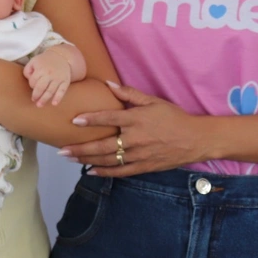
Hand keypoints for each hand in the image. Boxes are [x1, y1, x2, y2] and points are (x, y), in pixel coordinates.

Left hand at [24, 49, 72, 106]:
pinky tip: (54, 104)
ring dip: (44, 99)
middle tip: (34, 101)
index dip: (31, 85)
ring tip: (39, 105)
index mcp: (40, 69)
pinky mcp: (65, 81)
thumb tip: (29, 80)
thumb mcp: (33, 61)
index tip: (33, 86)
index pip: (33, 81)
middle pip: (41, 88)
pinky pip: (62, 91)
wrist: (61, 57)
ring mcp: (58, 78)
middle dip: (36, 96)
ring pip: (50, 91)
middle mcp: (50, 74)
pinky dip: (58, 98)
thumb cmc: (44, 61)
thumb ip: (27, 70)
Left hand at [60, 81, 209, 175]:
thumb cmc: (173, 117)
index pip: (110, 118)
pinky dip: (105, 172)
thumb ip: (129, 94)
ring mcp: (140, 154)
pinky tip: (91, 171)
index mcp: (137, 119)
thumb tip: (108, 84)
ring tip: (71, 159)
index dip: (91, 119)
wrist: (196, 139)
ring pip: (109, 160)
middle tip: (62, 150)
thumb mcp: (153, 101)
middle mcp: (136, 138)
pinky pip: (121, 171)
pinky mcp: (144, 166)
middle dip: (80, 149)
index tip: (74, 121)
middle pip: (103, 145)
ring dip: (87, 160)